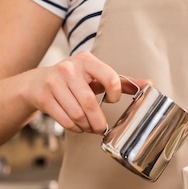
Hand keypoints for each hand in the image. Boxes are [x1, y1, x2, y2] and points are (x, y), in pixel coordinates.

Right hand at [28, 51, 148, 133]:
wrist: (37, 82)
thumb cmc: (74, 80)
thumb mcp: (97, 76)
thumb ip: (122, 81)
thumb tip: (150, 84)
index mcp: (86, 60)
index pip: (111, 79)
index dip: (115, 95)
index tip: (111, 100)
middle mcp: (69, 68)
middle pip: (90, 102)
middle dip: (98, 121)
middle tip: (100, 128)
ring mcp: (54, 82)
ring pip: (77, 114)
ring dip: (86, 126)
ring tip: (88, 126)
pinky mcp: (44, 97)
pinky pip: (65, 120)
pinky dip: (74, 128)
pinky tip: (77, 125)